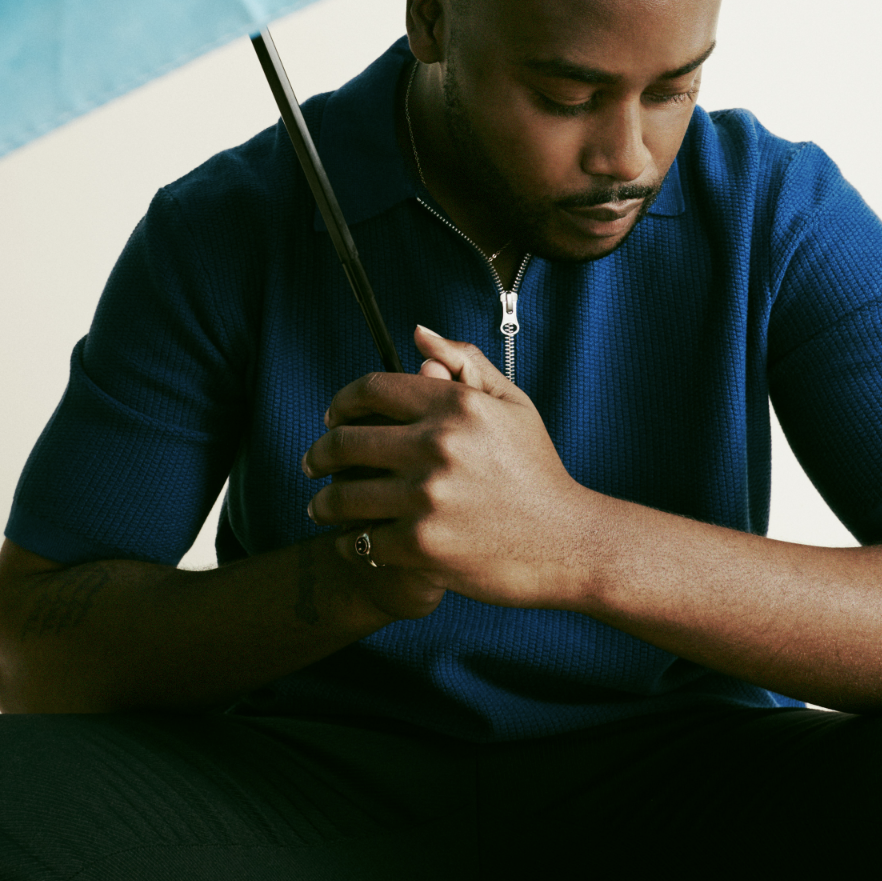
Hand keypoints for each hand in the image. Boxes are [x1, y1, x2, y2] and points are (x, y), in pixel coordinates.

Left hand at [303, 325, 597, 608]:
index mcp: (454, 405)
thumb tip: (418, 334)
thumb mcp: (513, 407)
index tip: (332, 419)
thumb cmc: (538, 474)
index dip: (342, 403)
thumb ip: (465, 364)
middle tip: (312, 466)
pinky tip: (353, 543)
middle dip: (319, 455)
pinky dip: (351, 545)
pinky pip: (361, 542)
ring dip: (323, 504)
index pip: (371, 389)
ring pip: (343, 497)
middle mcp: (436, 446)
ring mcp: (426, 497)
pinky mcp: (421, 545)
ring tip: (321, 509)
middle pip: (345, 443)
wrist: (569, 544)